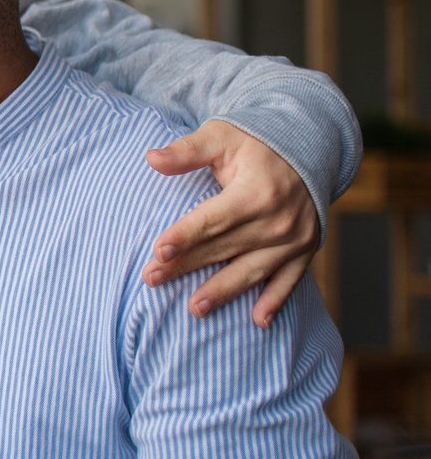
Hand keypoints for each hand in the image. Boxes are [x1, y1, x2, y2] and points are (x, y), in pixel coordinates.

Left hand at [142, 120, 320, 328]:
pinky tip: (258, 322)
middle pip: (224, 248)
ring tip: (194, 309)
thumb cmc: (255, 142)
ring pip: (253, 270)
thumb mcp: (221, 137)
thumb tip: (151, 158)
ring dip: (224, 291)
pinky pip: (291, 279)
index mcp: (257, 192)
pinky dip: (276, 301)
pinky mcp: (307, 249)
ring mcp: (295, 238)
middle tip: (151, 280)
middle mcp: (279, 219)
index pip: (213, 219)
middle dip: (187, 266)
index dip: (185, 236)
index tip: (158, 253)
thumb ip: (187, 151)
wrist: (308, 146)